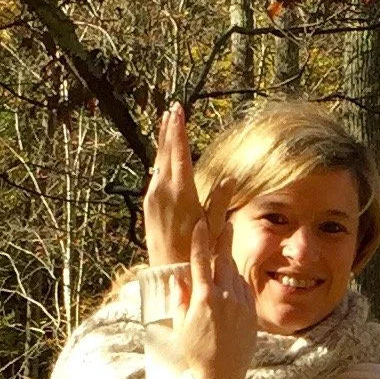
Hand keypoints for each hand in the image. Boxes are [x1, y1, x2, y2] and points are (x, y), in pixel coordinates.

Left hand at [141, 101, 203, 277]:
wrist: (170, 270)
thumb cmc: (197, 250)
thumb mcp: (214, 226)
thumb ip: (220, 201)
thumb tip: (230, 179)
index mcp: (181, 193)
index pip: (179, 153)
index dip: (179, 130)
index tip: (178, 111)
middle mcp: (163, 191)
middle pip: (166, 152)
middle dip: (169, 129)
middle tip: (172, 108)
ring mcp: (153, 197)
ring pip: (158, 162)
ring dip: (164, 142)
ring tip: (167, 123)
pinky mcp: (149, 204)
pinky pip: (155, 175)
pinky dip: (161, 160)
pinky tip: (164, 154)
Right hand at [168, 203, 255, 378]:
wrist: (221, 376)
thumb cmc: (195, 351)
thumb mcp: (180, 325)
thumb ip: (180, 298)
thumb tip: (179, 278)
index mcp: (204, 298)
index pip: (201, 260)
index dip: (200, 239)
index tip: (201, 222)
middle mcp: (225, 297)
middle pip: (223, 259)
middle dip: (222, 239)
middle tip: (224, 221)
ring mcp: (241, 304)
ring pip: (234, 273)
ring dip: (227, 264)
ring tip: (221, 257)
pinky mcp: (251, 312)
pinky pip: (243, 288)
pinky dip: (235, 281)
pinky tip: (229, 283)